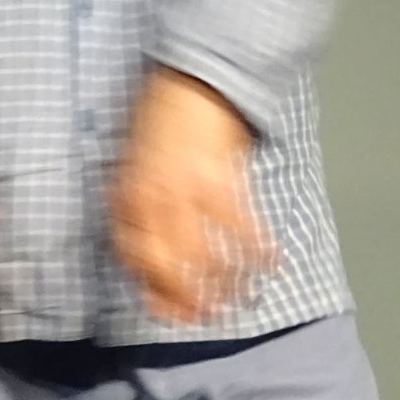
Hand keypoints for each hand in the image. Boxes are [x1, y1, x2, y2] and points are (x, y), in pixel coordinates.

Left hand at [109, 68, 274, 322]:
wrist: (193, 81)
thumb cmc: (159, 121)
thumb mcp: (130, 165)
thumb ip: (135, 206)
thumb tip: (145, 250)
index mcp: (127, 196)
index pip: (132, 257)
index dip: (149, 289)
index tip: (164, 310)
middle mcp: (153, 199)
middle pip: (168, 266)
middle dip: (187, 300)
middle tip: (206, 318)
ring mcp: (188, 192)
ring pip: (206, 257)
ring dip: (227, 285)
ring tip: (241, 301)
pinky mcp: (223, 182)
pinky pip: (242, 229)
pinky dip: (258, 251)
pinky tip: (272, 265)